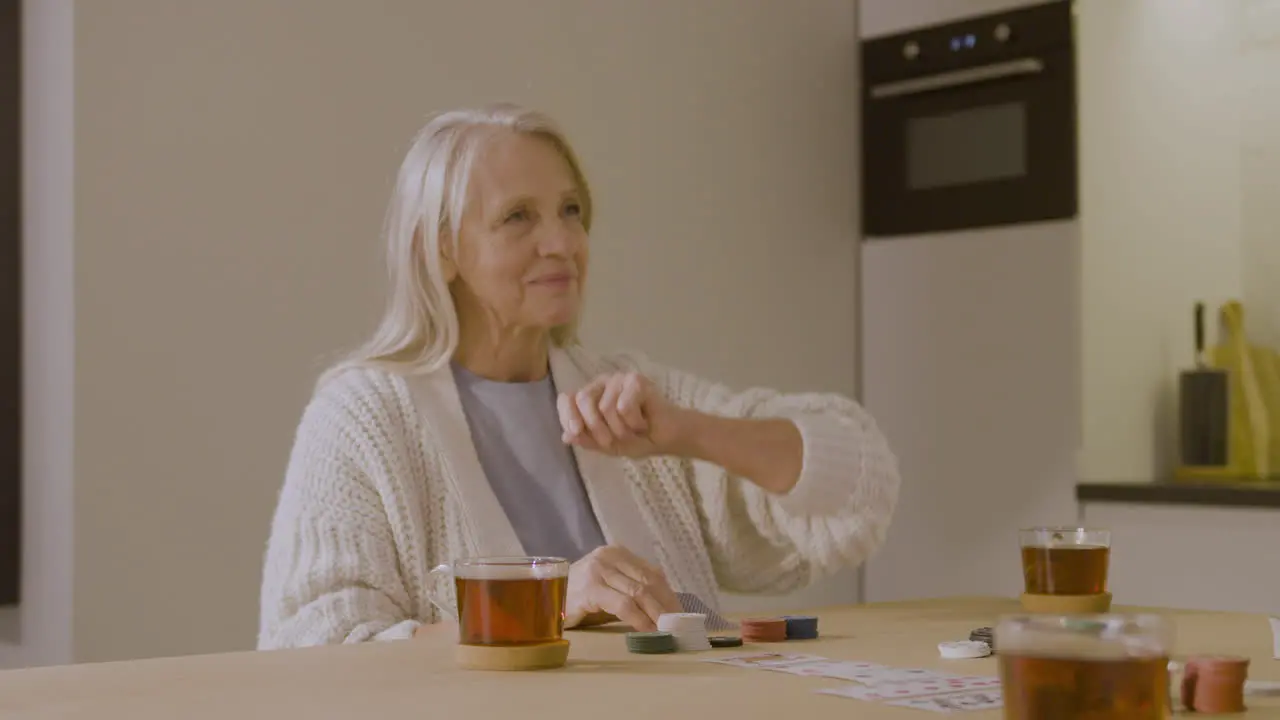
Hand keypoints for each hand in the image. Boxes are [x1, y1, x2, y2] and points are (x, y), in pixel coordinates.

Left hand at [557, 371, 684, 456]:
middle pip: (584, 399)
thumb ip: (586, 439)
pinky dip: (634, 422)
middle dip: (596, 427)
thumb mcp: (607, 446)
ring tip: (633, 431)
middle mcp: (602, 384)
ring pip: (606, 407)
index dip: (567, 414)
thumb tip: (565, 436)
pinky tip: (644, 422)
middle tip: (610, 442)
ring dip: (620, 429)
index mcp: (590, 397)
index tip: (575, 431)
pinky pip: (624, 406)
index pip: (567, 398)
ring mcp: (619, 380)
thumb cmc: (637, 439)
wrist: (667, 439)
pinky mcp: (636, 380)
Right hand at [564, 545, 680, 630]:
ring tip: (667, 630)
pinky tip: (647, 630)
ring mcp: (598, 570)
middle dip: (666, 605)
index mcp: (616, 552)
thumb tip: (666, 607)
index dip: (669, 594)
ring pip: (639, 592)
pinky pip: (623, 604)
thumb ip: (632, 587)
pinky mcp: (590, 588)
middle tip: (678, 626)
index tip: (681, 614)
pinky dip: (639, 618)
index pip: (652, 573)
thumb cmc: (579, 596)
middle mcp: (608, 556)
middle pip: (648, 581)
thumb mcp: (608, 585)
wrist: (542, 598)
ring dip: (657, 614)